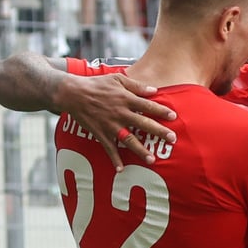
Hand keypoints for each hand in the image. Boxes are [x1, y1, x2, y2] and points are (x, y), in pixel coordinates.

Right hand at [57, 73, 176, 170]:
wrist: (73, 94)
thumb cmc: (96, 84)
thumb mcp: (117, 79)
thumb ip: (136, 85)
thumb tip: (154, 90)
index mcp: (126, 99)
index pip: (148, 106)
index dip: (161, 111)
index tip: (174, 116)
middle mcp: (120, 113)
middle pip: (143, 124)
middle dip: (159, 132)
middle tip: (172, 139)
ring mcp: (110, 125)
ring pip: (129, 140)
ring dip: (140, 150)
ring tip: (152, 159)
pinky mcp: (100, 133)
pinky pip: (108, 148)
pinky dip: (114, 159)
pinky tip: (121, 169)